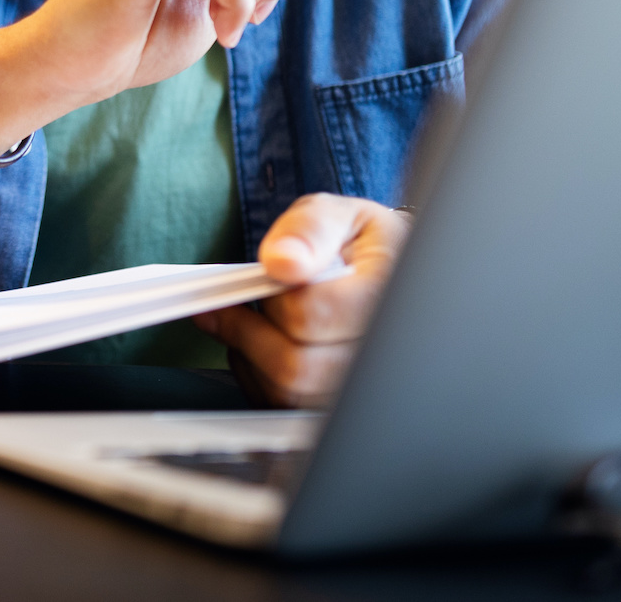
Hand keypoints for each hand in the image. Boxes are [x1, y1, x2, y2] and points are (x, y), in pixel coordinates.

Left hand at [195, 194, 408, 408]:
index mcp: (387, 297)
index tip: (251, 280)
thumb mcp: (337, 215)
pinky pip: (281, 405)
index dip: (272, 296)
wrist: (382, 272)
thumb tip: (281, 261)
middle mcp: (381, 352)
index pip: (312, 314)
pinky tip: (263, 342)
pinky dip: (257, 374)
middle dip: (250, 329)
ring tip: (252, 318)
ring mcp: (361, 385)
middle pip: (296, 364)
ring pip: (286, 392)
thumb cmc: (357, 244)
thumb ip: (309, 229)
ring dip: (250, 354)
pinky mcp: (335, 405)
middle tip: (234, 300)